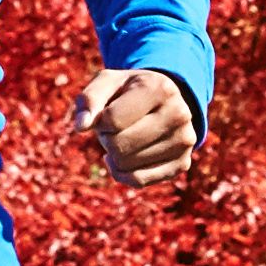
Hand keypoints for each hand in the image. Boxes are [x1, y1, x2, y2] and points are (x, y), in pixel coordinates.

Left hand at [73, 66, 196, 188]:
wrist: (163, 102)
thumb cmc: (128, 92)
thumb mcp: (107, 83)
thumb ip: (89, 100)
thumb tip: (81, 126)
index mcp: (160, 88)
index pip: (113, 120)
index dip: (100, 121)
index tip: (106, 113)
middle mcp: (179, 114)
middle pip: (120, 146)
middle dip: (107, 139)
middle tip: (114, 129)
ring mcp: (184, 141)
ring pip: (127, 165)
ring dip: (114, 155)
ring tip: (124, 137)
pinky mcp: (182, 164)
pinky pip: (138, 181)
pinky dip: (122, 173)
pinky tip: (123, 159)